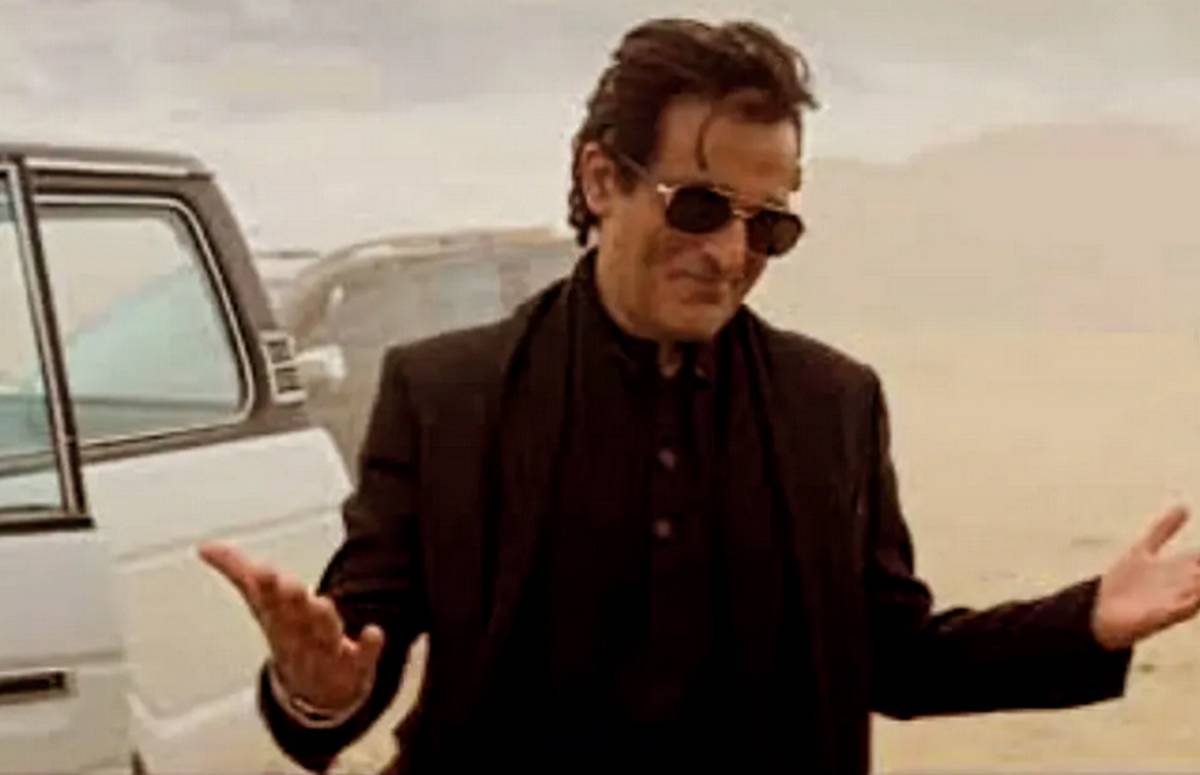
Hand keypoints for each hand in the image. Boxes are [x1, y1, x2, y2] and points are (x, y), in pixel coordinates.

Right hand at [198, 541, 384, 712]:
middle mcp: (299, 634)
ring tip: (322, 603)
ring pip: (323, 634)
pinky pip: (362, 656)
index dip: (266, 586)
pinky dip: (368, 647)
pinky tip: (375, 632)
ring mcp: (326, 650)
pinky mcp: (354, 662)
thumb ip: (238, 571)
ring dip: (322, 621)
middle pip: (294, 617)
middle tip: (290, 585)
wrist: (314, 692)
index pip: (268, 600)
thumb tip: (204, 546)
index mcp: (277, 617)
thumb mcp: (261, 603)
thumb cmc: (287, 635)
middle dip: (291, 602)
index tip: (263, 569)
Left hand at [1091, 504, 1199, 649]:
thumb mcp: (1143, 550)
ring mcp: (1172, 601)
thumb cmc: (1126, 582)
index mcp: (1178, 570)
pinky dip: (1189, 603)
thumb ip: (1163, 530)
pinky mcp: (1159, 616)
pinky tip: (1195, 596)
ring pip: (1198, 592)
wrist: (1101, 611)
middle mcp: (1180, 586)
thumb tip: (1184, 506)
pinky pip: (1179, 611)